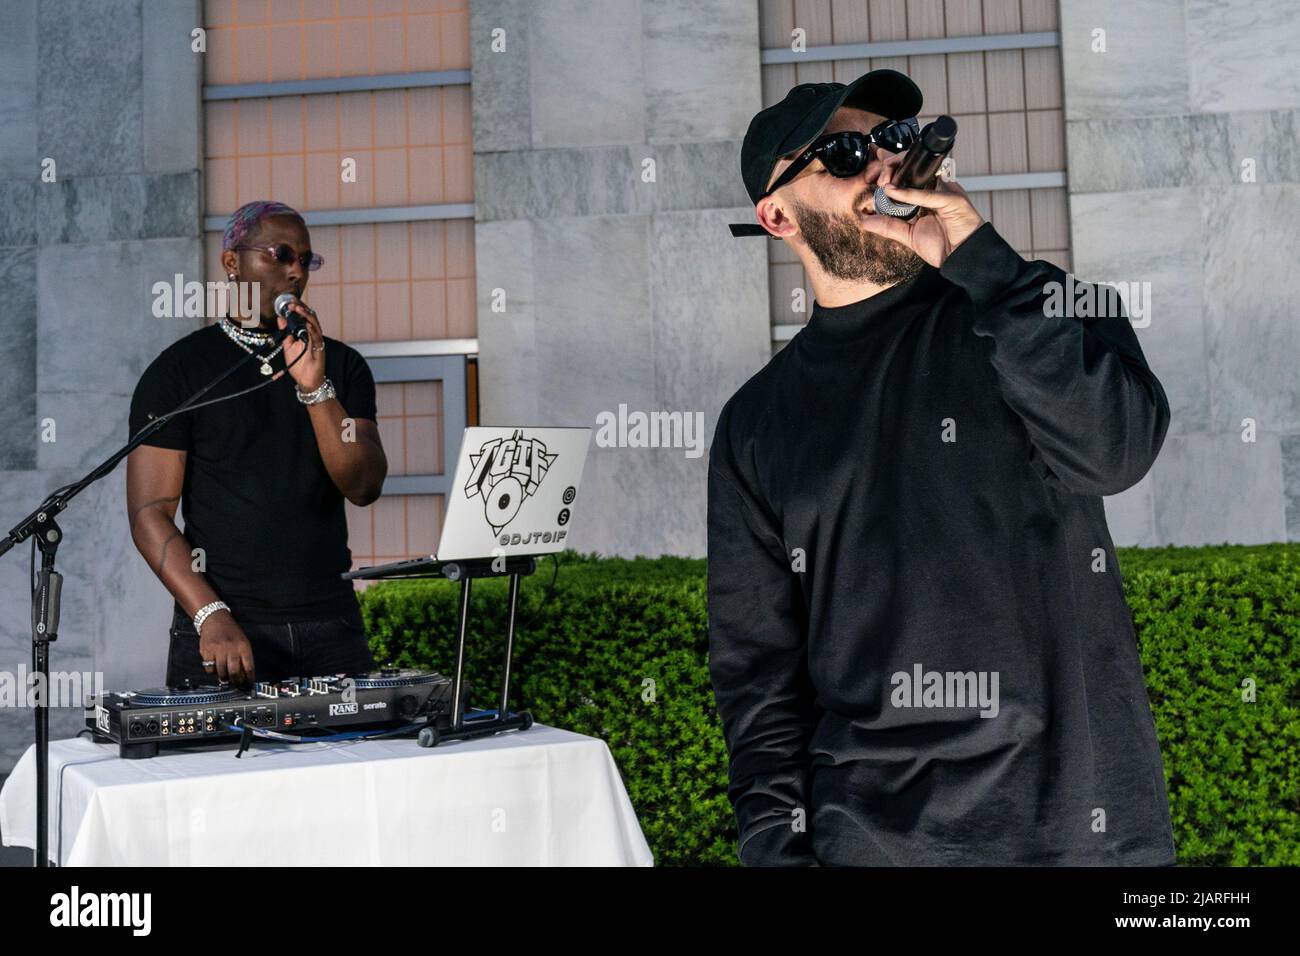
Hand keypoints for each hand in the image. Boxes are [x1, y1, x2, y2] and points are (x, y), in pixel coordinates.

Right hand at [198, 611, 255, 685]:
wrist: (215, 619)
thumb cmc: (231, 631)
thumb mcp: (243, 641)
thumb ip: (244, 656)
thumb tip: (245, 674)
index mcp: (243, 646)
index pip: (249, 666)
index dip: (249, 677)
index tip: (249, 682)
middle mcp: (231, 648)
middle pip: (234, 672)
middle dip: (236, 681)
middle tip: (236, 682)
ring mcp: (218, 650)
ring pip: (222, 672)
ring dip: (224, 678)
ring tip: (226, 678)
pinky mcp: (207, 651)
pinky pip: (210, 668)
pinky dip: (213, 672)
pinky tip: (215, 669)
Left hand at [275, 300, 325, 391]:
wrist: (306, 380)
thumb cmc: (299, 364)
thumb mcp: (288, 346)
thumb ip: (286, 333)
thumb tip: (280, 319)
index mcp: (306, 333)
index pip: (303, 317)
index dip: (297, 308)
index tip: (288, 303)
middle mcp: (313, 335)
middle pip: (310, 317)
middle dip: (301, 309)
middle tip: (292, 304)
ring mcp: (317, 341)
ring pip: (315, 324)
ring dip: (306, 316)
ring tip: (298, 309)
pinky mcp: (320, 348)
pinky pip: (317, 337)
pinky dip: (312, 330)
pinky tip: (307, 324)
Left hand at [861, 150, 984, 267]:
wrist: (963, 258)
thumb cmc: (944, 245)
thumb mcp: (909, 235)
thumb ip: (889, 226)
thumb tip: (865, 221)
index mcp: (927, 194)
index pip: (907, 173)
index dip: (891, 167)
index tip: (874, 168)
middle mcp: (936, 188)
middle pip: (913, 166)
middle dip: (891, 166)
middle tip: (877, 178)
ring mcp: (945, 191)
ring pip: (920, 172)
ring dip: (897, 173)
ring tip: (882, 182)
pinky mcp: (952, 199)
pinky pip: (927, 193)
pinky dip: (907, 192)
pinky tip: (892, 191)